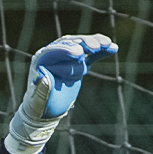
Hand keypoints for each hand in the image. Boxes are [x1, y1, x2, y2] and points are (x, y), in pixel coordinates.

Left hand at [6, 33, 117, 153]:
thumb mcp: (39, 100)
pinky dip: (102, 51)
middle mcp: (54, 54)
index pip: (54, 50)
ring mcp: (68, 57)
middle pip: (71, 43)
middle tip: (95, 48)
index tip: (79, 54)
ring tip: (107, 44)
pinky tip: (113, 48)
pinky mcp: (79, 63)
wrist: (45, 111)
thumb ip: (41, 88)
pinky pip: (91, 55)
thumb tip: (44, 76)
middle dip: (84, 43)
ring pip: (83, 45)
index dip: (67, 50)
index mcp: (41, 59)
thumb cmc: (38, 106)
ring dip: (96, 43)